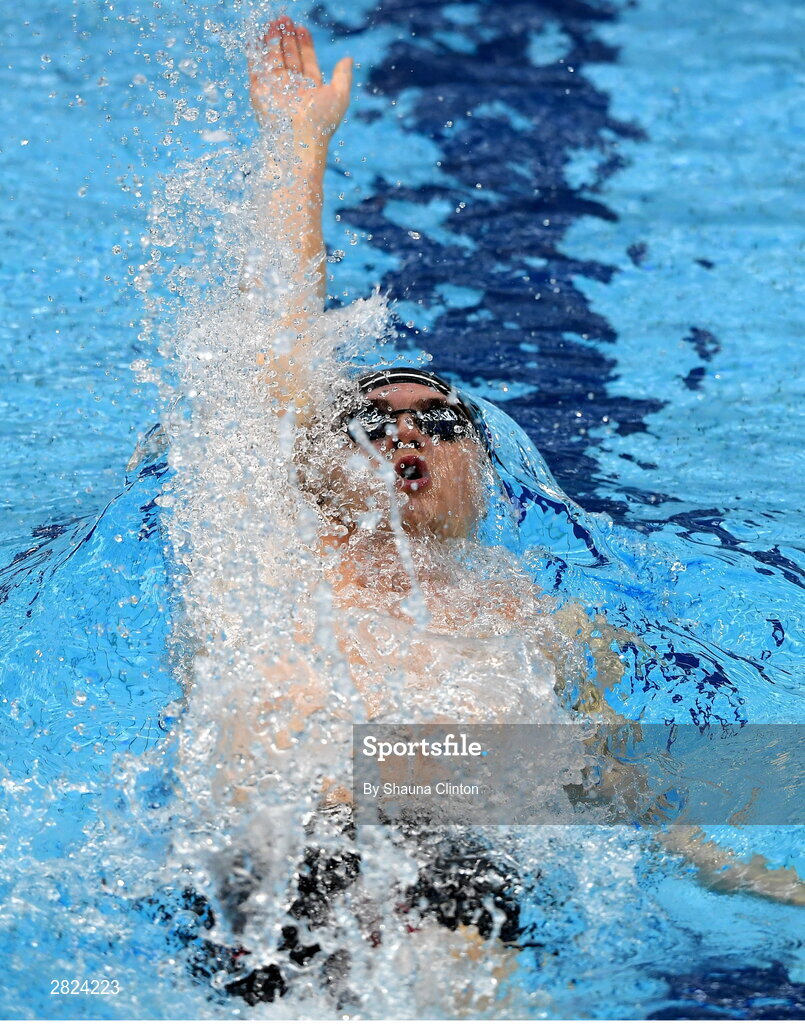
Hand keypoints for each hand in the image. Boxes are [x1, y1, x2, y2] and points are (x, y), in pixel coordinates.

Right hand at [248, 17, 352, 154]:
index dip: (304, 43)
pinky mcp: (259, 91)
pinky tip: (255, 37)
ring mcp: (274, 89)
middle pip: (288, 56)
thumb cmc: (321, 122)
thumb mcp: (339, 96)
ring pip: (272, 58)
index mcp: (310, 89)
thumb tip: (349, 58)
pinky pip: (255, 67)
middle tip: (285, 19)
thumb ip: (343, 76)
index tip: (302, 28)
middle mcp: (292, 88)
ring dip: (272, 40)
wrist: (297, 141)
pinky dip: (254, 52)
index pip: (306, 61)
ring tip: (274, 22)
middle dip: (287, 37)